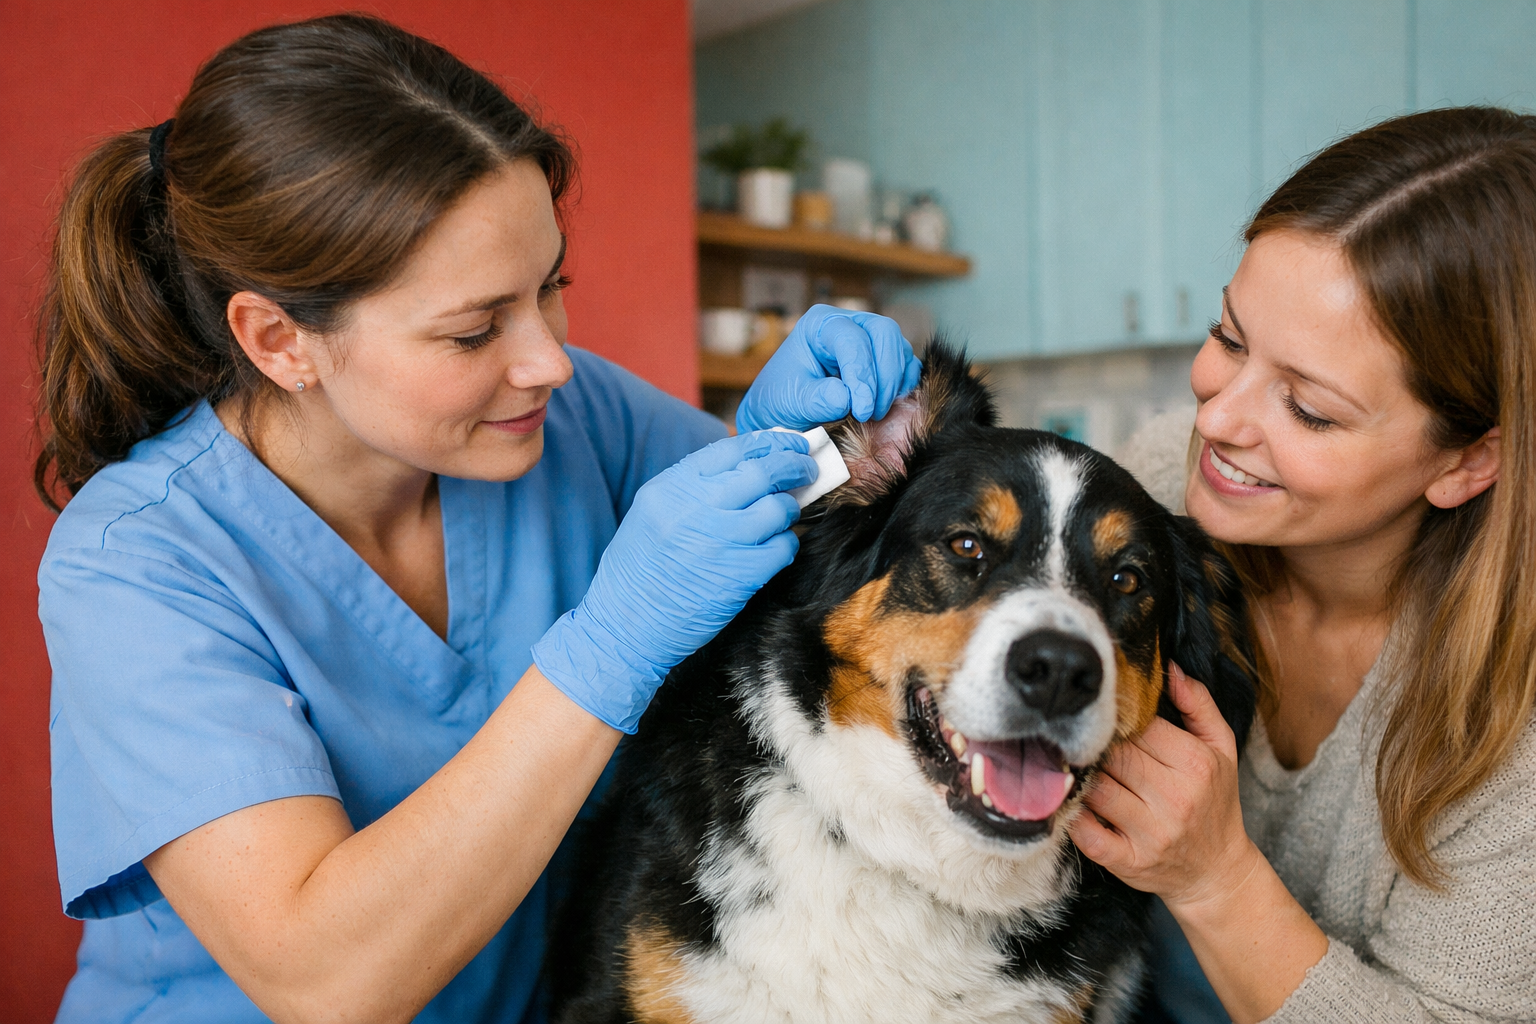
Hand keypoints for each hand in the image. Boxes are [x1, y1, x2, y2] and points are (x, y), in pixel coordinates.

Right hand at [532, 431, 816, 731]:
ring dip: (788, 509)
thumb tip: (747, 465)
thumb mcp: (652, 511)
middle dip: (792, 466)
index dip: (769, 442)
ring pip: (778, 509)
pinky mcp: (740, 576)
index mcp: (671, 488)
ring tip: (782, 515)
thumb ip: (694, 485)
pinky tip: (774, 548)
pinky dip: (785, 544)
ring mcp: (720, 542)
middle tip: (803, 470)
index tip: (787, 444)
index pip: (733, 448)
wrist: (626, 626)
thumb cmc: (639, 569)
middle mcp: (697, 509)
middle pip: (763, 471)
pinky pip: (782, 547)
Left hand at [736, 304, 921, 431]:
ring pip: (899, 347)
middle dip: (884, 376)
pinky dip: (903, 385)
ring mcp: (870, 337)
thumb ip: (818, 400)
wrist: (785, 410)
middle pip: (884, 333)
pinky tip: (887, 406)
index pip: (852, 340)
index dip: (862, 375)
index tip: (862, 411)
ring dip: (893, 384)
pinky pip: (906, 363)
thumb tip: (848, 398)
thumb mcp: (793, 402)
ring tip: (874, 414)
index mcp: (821, 324)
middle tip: (871, 413)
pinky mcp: (883, 357)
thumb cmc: (783, 400)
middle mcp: (849, 322)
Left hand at [1069, 663, 1261, 911]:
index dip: (1117, 721)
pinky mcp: (1129, 861)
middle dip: (1096, 749)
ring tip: (1078, 771)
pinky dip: (1073, 817)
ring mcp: (1151, 833)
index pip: (1140, 727)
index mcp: (1195, 763)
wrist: (1218, 871)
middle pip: (1114, 756)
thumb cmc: (1215, 802)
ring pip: (1095, 789)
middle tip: (1084, 745)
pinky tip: (1073, 805)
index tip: (1107, 722)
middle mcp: (1175, 798)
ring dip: (1081, 779)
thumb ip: (1198, 705)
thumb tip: (1169, 668)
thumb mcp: (1221, 749)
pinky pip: (1086, 833)